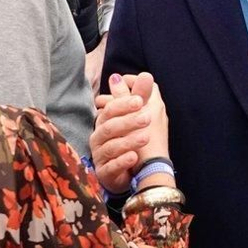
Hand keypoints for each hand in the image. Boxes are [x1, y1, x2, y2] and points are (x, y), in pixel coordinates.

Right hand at [90, 72, 168, 194]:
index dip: (123, 103)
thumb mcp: (142, 116)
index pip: (110, 109)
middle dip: (128, 121)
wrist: (136, 172)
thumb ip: (142, 96)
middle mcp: (100, 137)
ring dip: (128, 140)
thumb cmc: (135, 139)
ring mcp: (101, 156)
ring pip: (111, 146)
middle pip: (109, 126)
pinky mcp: (105, 173)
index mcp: (107, 120)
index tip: (140, 100)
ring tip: (145, 137)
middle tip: (146, 118)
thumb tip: (146, 74)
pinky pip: (111, 167)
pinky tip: (134, 156)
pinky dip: (122, 161)